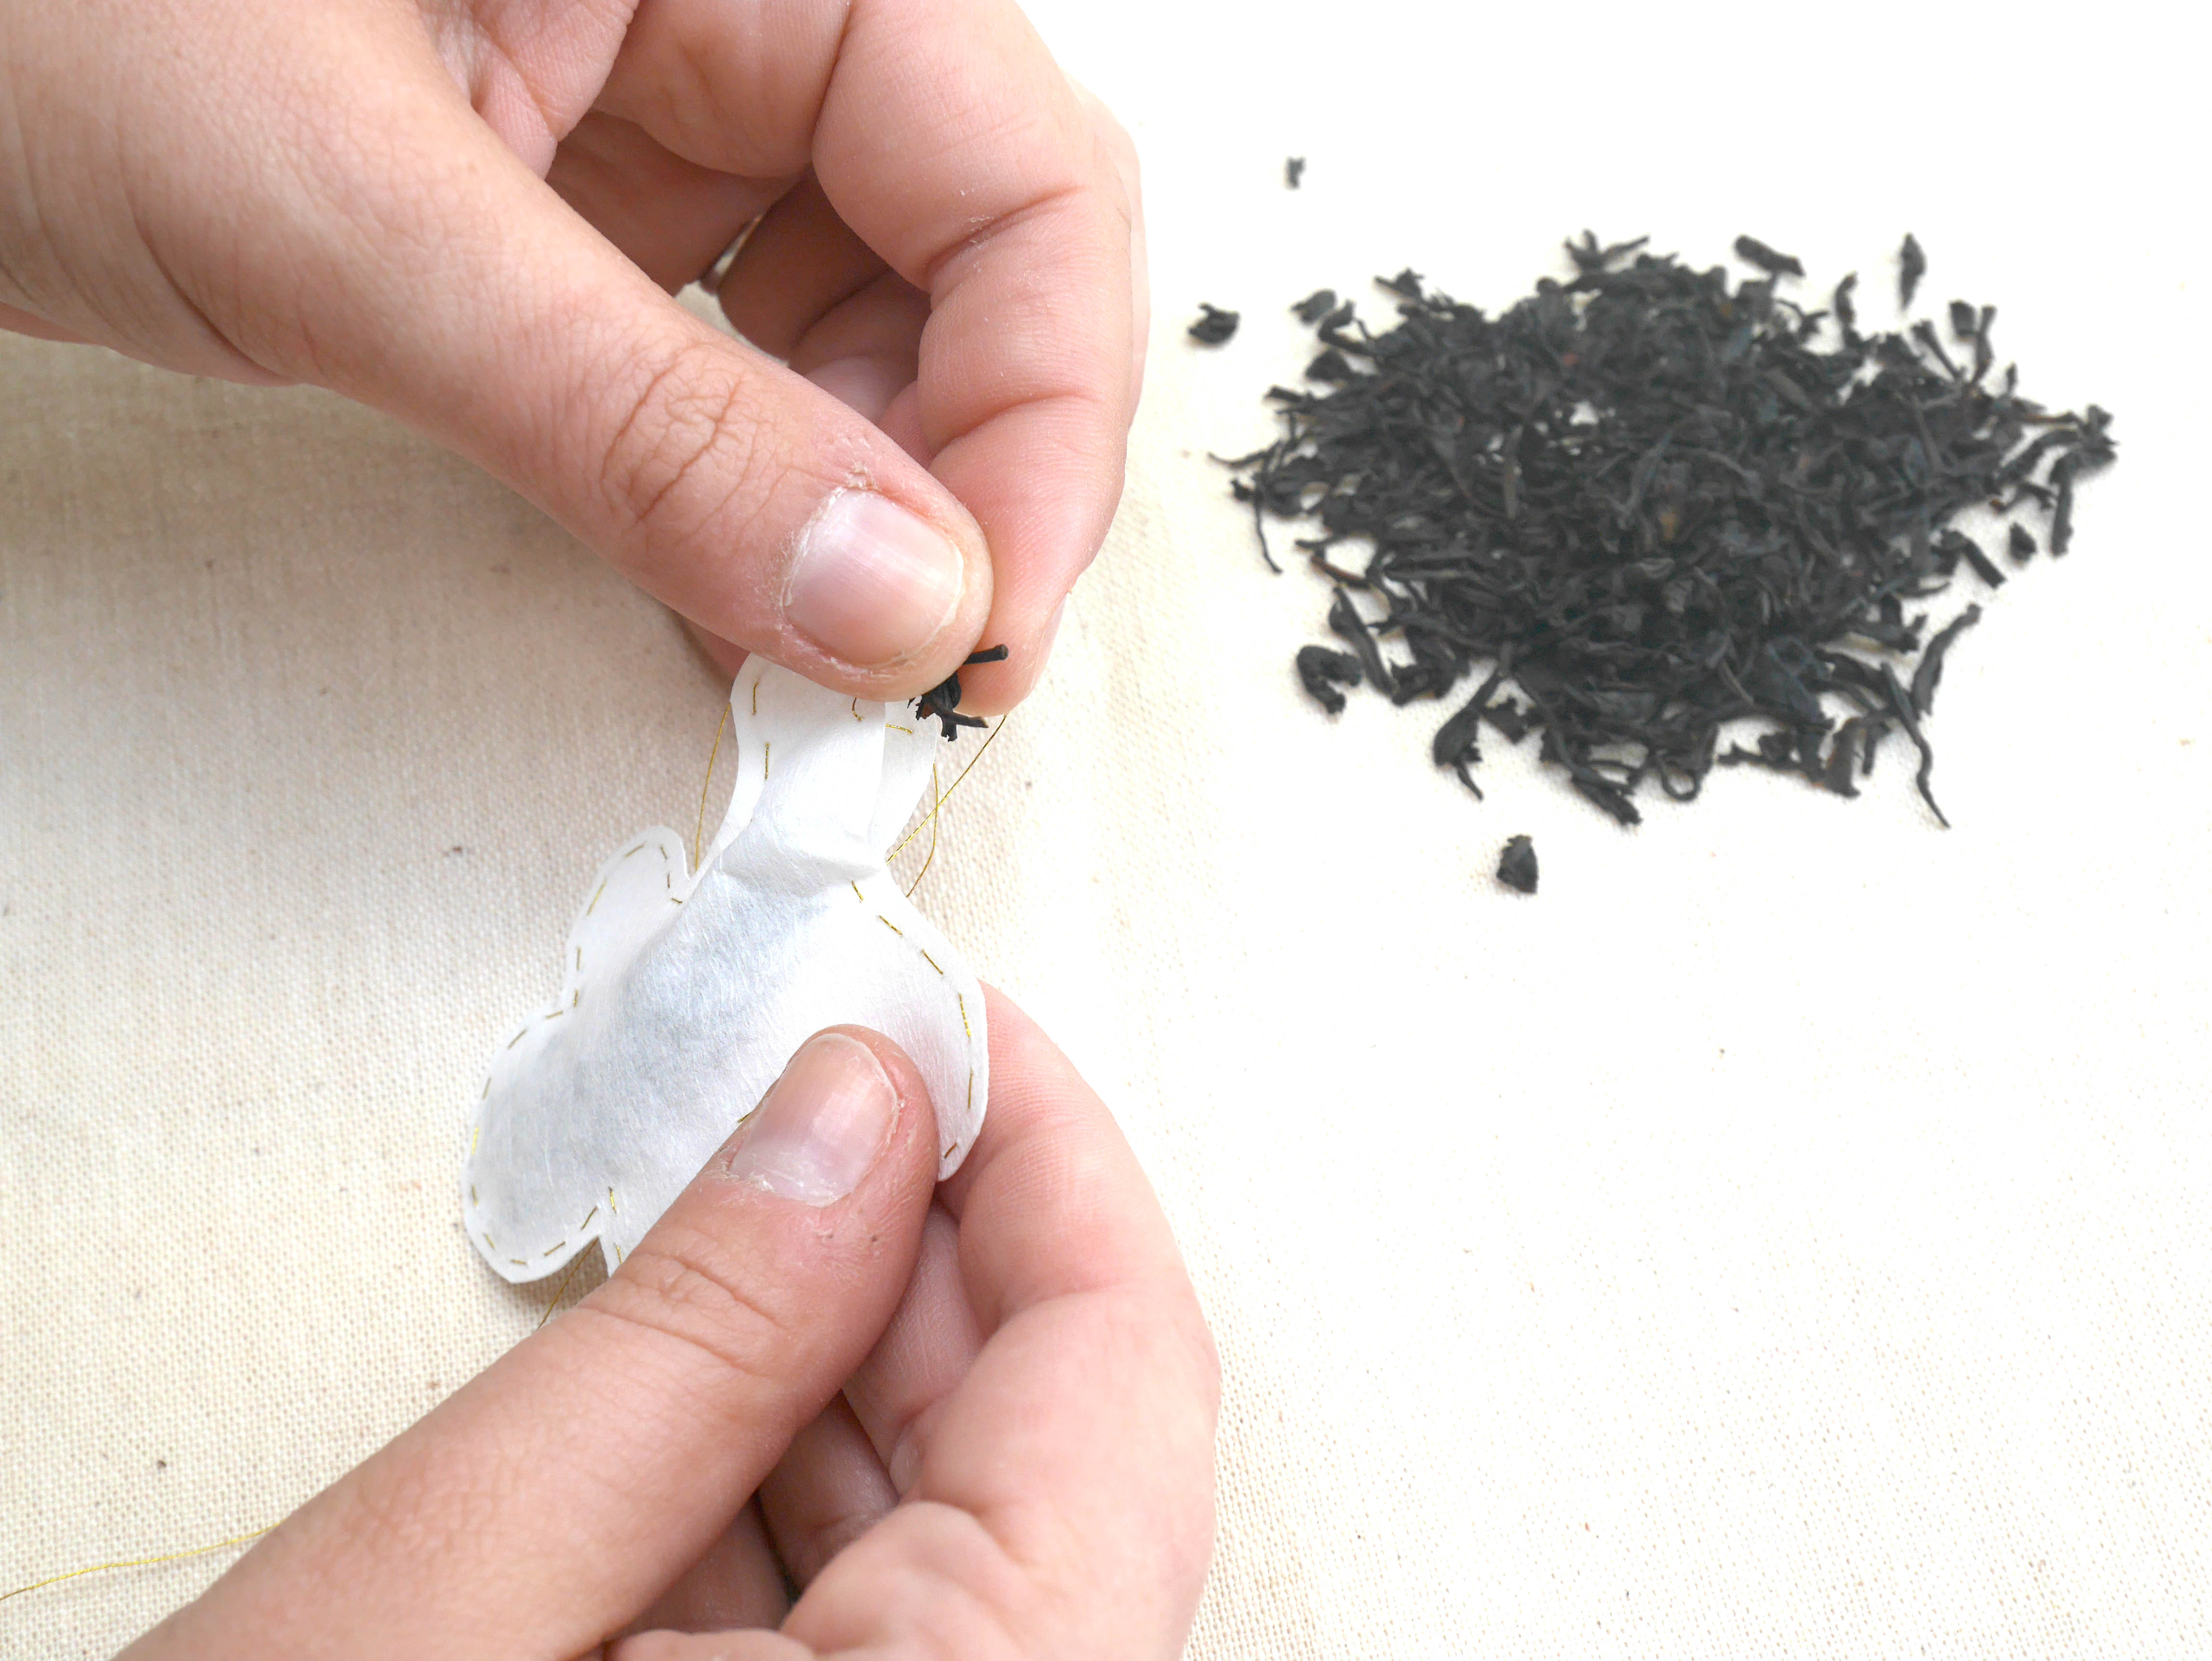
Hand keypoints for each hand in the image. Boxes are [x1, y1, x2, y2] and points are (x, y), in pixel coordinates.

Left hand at [0, 1, 1144, 709]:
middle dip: (968, 486)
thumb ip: (639, 417)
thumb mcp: (345, 205)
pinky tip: (733, 604)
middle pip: (977, 262)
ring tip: (814, 668)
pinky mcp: (577, 209)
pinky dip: (753, 502)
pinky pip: (739, 365)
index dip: (1042, 422)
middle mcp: (732, 4)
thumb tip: (890, 600)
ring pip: (871, 331)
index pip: (1020, 179)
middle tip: (910, 682)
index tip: (983, 631)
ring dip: (869, 516)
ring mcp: (658, 106)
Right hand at [118, 988, 1216, 1659]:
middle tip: (839, 1073)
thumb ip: (700, 1342)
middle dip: (939, 1231)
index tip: (956, 1027)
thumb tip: (852, 1123)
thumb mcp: (462, 1595)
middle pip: (1059, 1437)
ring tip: (760, 1187)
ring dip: (865, 1333)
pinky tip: (721, 1355)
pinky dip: (807, 1456)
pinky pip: (890, 1597)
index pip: (1125, 1376)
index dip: (1051, 1160)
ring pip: (975, 1509)